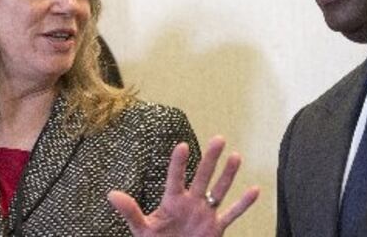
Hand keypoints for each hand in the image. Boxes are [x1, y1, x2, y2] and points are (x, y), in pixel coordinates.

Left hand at [108, 136, 259, 236]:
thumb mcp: (142, 229)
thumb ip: (131, 212)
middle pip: (202, 177)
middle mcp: (191, 202)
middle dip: (210, 159)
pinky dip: (243, 204)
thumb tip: (112, 195)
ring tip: (236, 156)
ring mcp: (205, 214)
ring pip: (219, 190)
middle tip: (218, 139)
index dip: (178, 163)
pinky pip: (232, 214)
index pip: (175, 178)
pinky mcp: (216, 228)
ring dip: (228, 175)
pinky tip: (254, 190)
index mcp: (172, 201)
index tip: (181, 146)